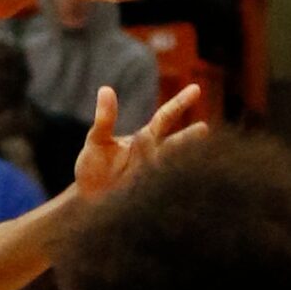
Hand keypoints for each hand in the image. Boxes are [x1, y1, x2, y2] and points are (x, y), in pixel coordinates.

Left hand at [70, 84, 206, 201]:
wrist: (86, 200)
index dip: (179, 103)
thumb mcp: (97, 141)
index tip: (196, 89)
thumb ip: (105, 119)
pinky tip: (182, 186)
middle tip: (204, 129)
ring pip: (172, 167)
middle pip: (174, 143)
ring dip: (181, 164)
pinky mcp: (148, 196)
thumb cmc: (93, 167)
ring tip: (196, 160)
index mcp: (145, 139)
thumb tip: (105, 89)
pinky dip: (172, 188)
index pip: (165, 117)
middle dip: (187, 138)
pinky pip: (163, 190)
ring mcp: (152, 177)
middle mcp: (154, 156)